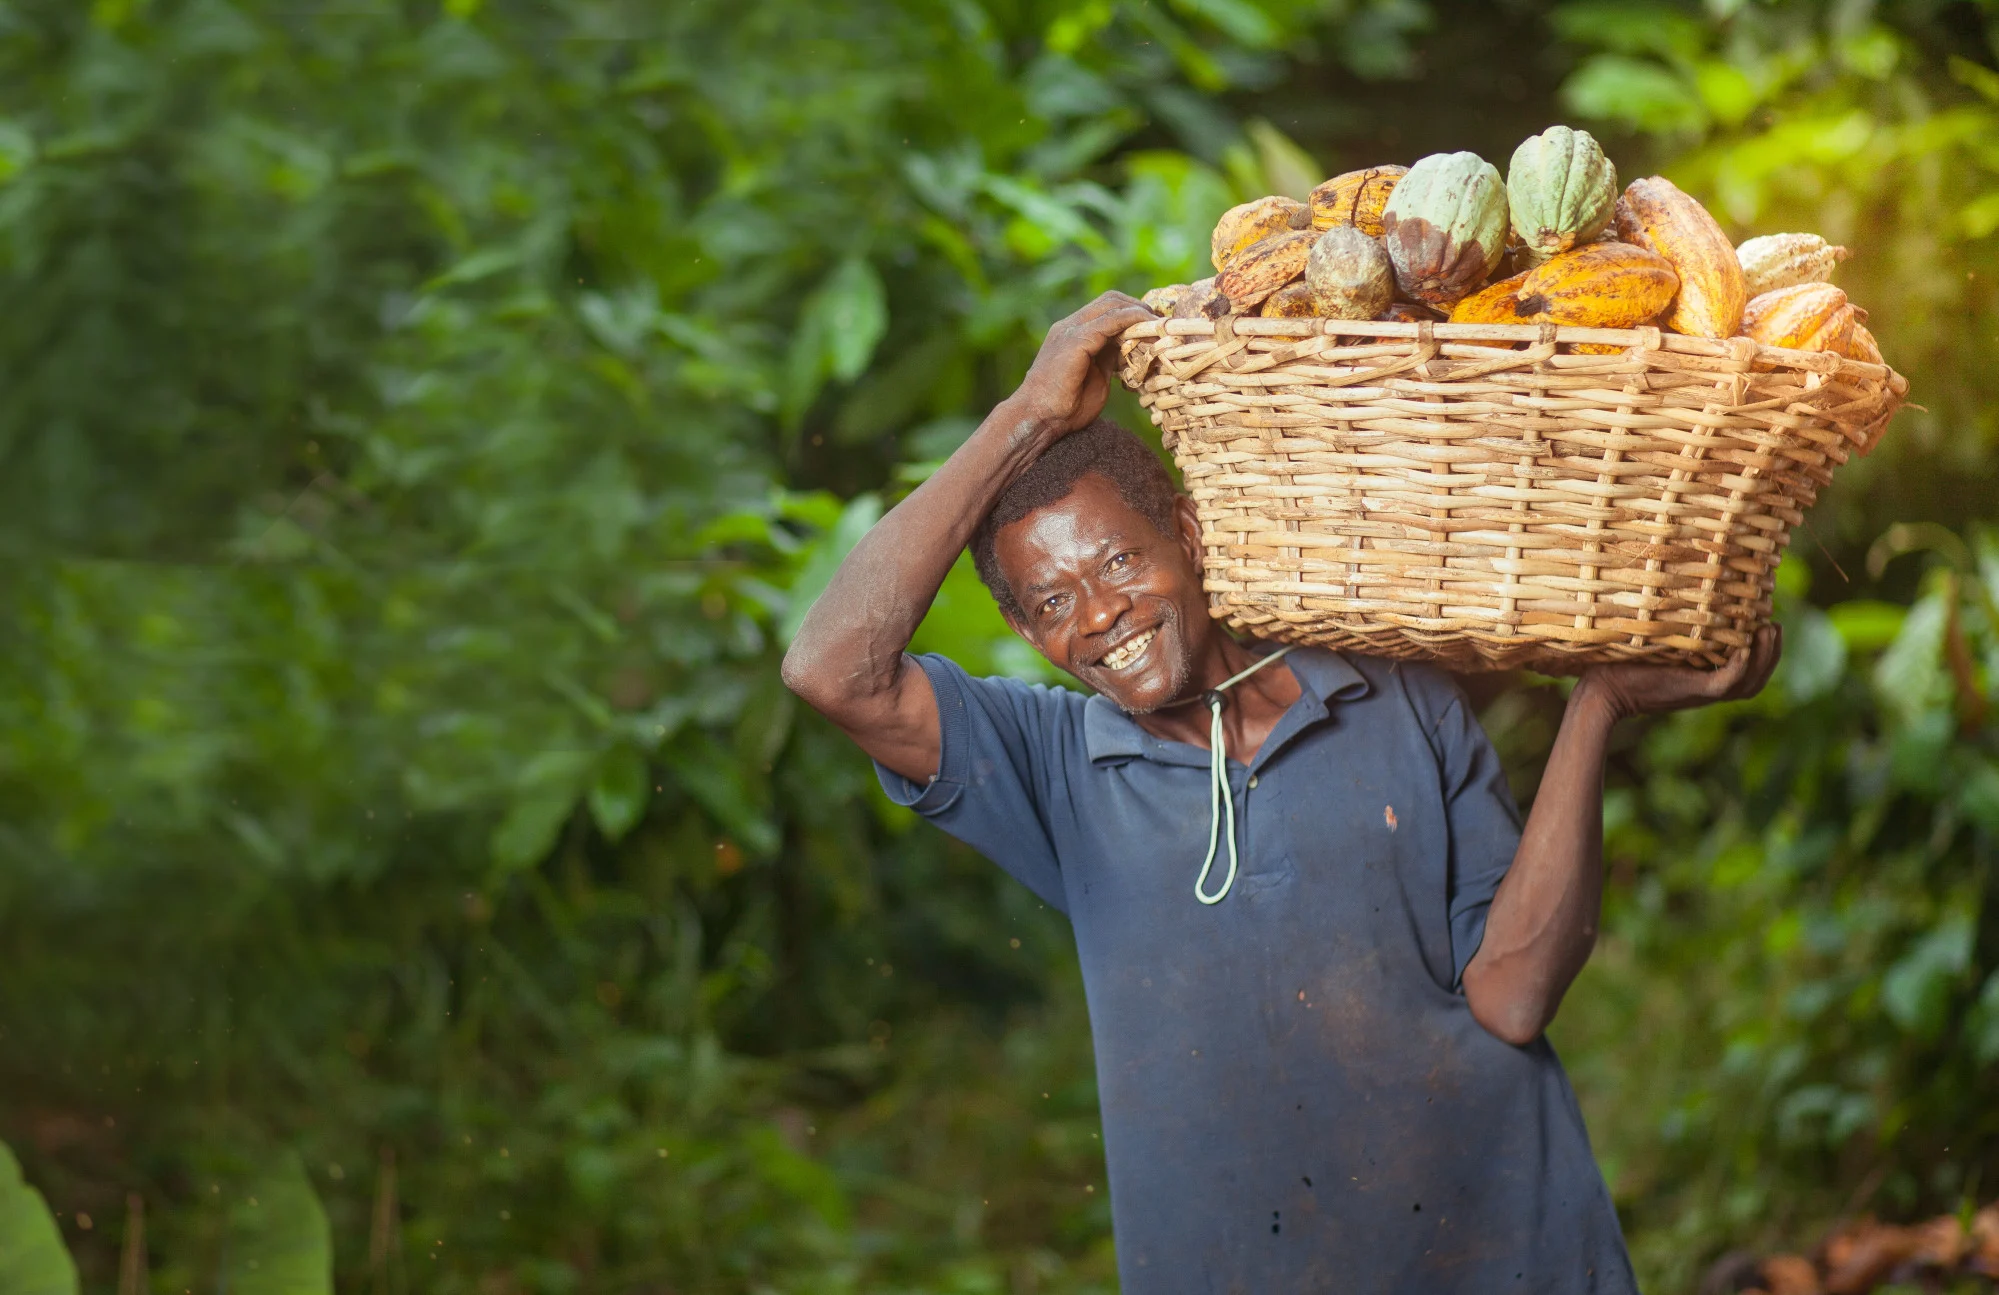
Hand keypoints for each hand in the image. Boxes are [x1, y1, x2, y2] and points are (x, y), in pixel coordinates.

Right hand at [1001, 291, 1157, 445]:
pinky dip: (1131, 320)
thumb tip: (1130, 350)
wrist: (1039, 418)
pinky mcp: (1076, 340)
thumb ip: (1109, 358)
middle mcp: (1070, 325)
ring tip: (1158, 325)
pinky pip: (1110, 321)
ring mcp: (1071, 330)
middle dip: (1138, 307)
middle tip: (1160, 323)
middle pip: (1110, 300)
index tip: (1154, 324)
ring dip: (1138, 312)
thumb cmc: (1065, 407)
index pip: (1105, 307)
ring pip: (1111, 305)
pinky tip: (1146, 329)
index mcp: (1072, 333)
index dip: (1131, 311)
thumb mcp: (1096, 376)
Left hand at [1576, 623, 1782, 722]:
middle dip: (1772, 653)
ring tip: (1770, 631)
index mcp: (1702, 678)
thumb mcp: (1655, 642)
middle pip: (1756, 678)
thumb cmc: (1620, 660)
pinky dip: (1741, 668)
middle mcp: (1705, 688)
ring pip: (1749, 683)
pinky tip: (1746, 648)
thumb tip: (1672, 590)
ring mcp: (1699, 691)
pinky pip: (1726, 683)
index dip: (1763, 651)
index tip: (1768, 621)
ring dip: (1765, 658)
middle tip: (1776, 626)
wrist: (1600, 686)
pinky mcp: (1690, 690)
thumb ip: (1671, 627)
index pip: (1746, 669)